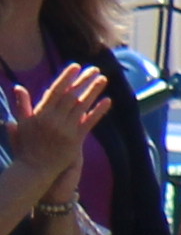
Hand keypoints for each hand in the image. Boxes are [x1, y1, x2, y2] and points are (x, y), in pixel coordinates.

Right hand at [1, 57, 109, 197]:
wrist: (35, 169)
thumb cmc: (27, 145)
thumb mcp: (21, 124)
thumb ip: (22, 106)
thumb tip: (18, 87)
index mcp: (40, 114)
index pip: (55, 91)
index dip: (67, 77)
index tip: (76, 66)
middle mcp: (53, 120)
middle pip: (72, 96)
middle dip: (84, 81)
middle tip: (95, 69)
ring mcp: (65, 130)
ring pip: (82, 106)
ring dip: (93, 91)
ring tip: (103, 79)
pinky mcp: (75, 141)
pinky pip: (90, 123)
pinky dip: (99, 111)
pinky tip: (108, 101)